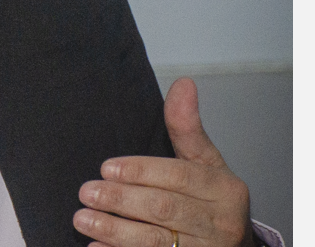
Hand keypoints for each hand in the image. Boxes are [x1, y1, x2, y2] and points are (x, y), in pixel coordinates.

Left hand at [73, 78, 254, 246]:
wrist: (232, 244)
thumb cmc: (211, 198)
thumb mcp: (205, 161)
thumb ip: (187, 127)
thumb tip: (183, 83)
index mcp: (224, 190)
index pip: (180, 177)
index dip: (142, 172)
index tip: (107, 168)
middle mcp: (220, 223)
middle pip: (165, 210)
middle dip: (122, 200)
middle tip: (86, 191)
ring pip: (156, 241)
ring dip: (114, 231)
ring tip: (82, 218)